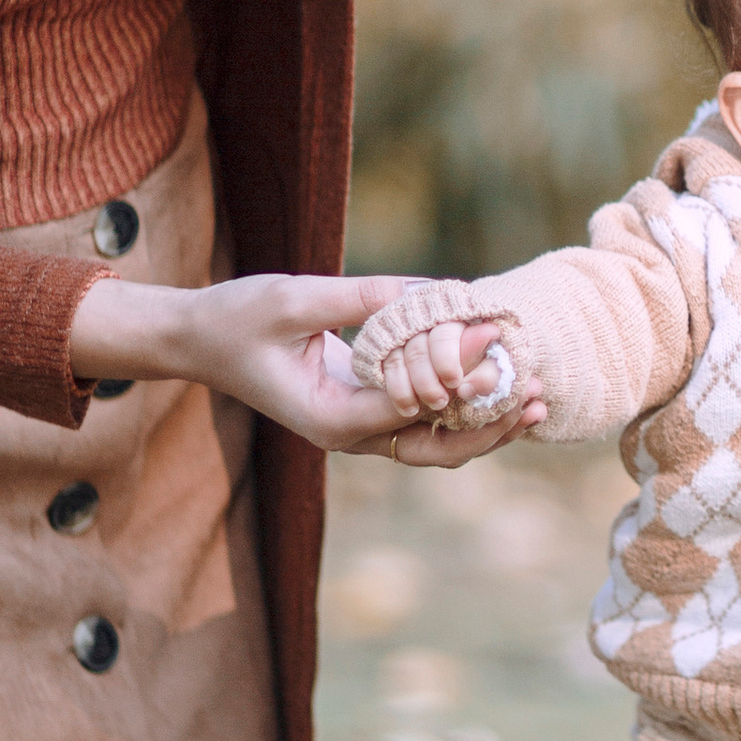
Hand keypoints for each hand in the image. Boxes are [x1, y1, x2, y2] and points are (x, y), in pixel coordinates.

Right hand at [72, 271, 536, 460]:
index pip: (411, 408)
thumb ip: (361, 296)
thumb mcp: (294, 298)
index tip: (497, 341)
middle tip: (539, 396)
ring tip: (537, 400)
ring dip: (486, 424)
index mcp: (329, 419)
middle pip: (436, 448)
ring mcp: (358, 428)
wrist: (200, 340)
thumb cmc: (238, 318)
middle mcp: (348, 435)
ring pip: (436, 442)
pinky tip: (500, 383)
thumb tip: (431, 291)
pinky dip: (463, 407)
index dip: (460, 379)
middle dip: (491, 427)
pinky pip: (424, 421)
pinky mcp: (366, 410)